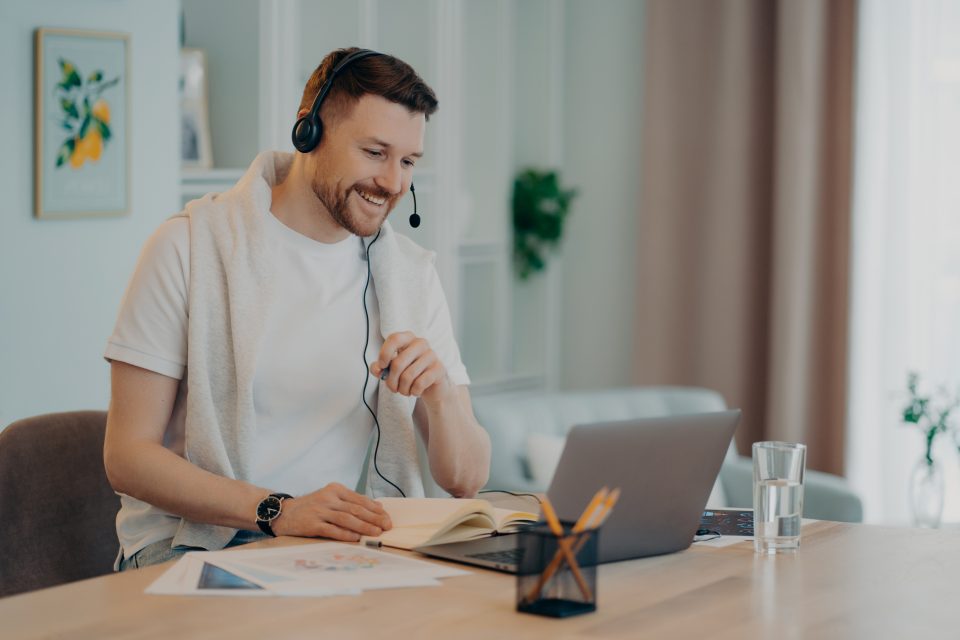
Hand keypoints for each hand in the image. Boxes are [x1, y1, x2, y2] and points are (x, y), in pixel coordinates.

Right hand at [271, 483, 391, 540]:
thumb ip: (351, 502)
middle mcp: (328, 498)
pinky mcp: (312, 524)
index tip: (386, 517)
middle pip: (355, 509)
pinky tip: (356, 538)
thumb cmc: (312, 507)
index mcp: (335, 489)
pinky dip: (346, 534)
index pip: (359, 499)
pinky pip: (332, 530)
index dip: (375, 509)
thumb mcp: (331, 498)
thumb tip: (377, 507)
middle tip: (386, 526)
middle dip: (374, 518)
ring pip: (346, 519)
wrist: (284, 513)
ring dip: (363, 527)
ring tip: (376, 533)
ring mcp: (320, 510)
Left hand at [370, 331, 452, 402]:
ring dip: (402, 389)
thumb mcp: (392, 370)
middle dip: (391, 381)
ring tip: (404, 391)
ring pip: (408, 376)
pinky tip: (415, 391)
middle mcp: (421, 343)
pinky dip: (414, 391)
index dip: (385, 353)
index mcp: (408, 338)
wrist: (432, 386)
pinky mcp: (439, 369)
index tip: (382, 366)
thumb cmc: (410, 374)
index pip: (394, 339)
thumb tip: (376, 369)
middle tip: (393, 389)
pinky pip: (419, 383)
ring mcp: (432, 355)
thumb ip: (380, 368)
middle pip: (398, 363)